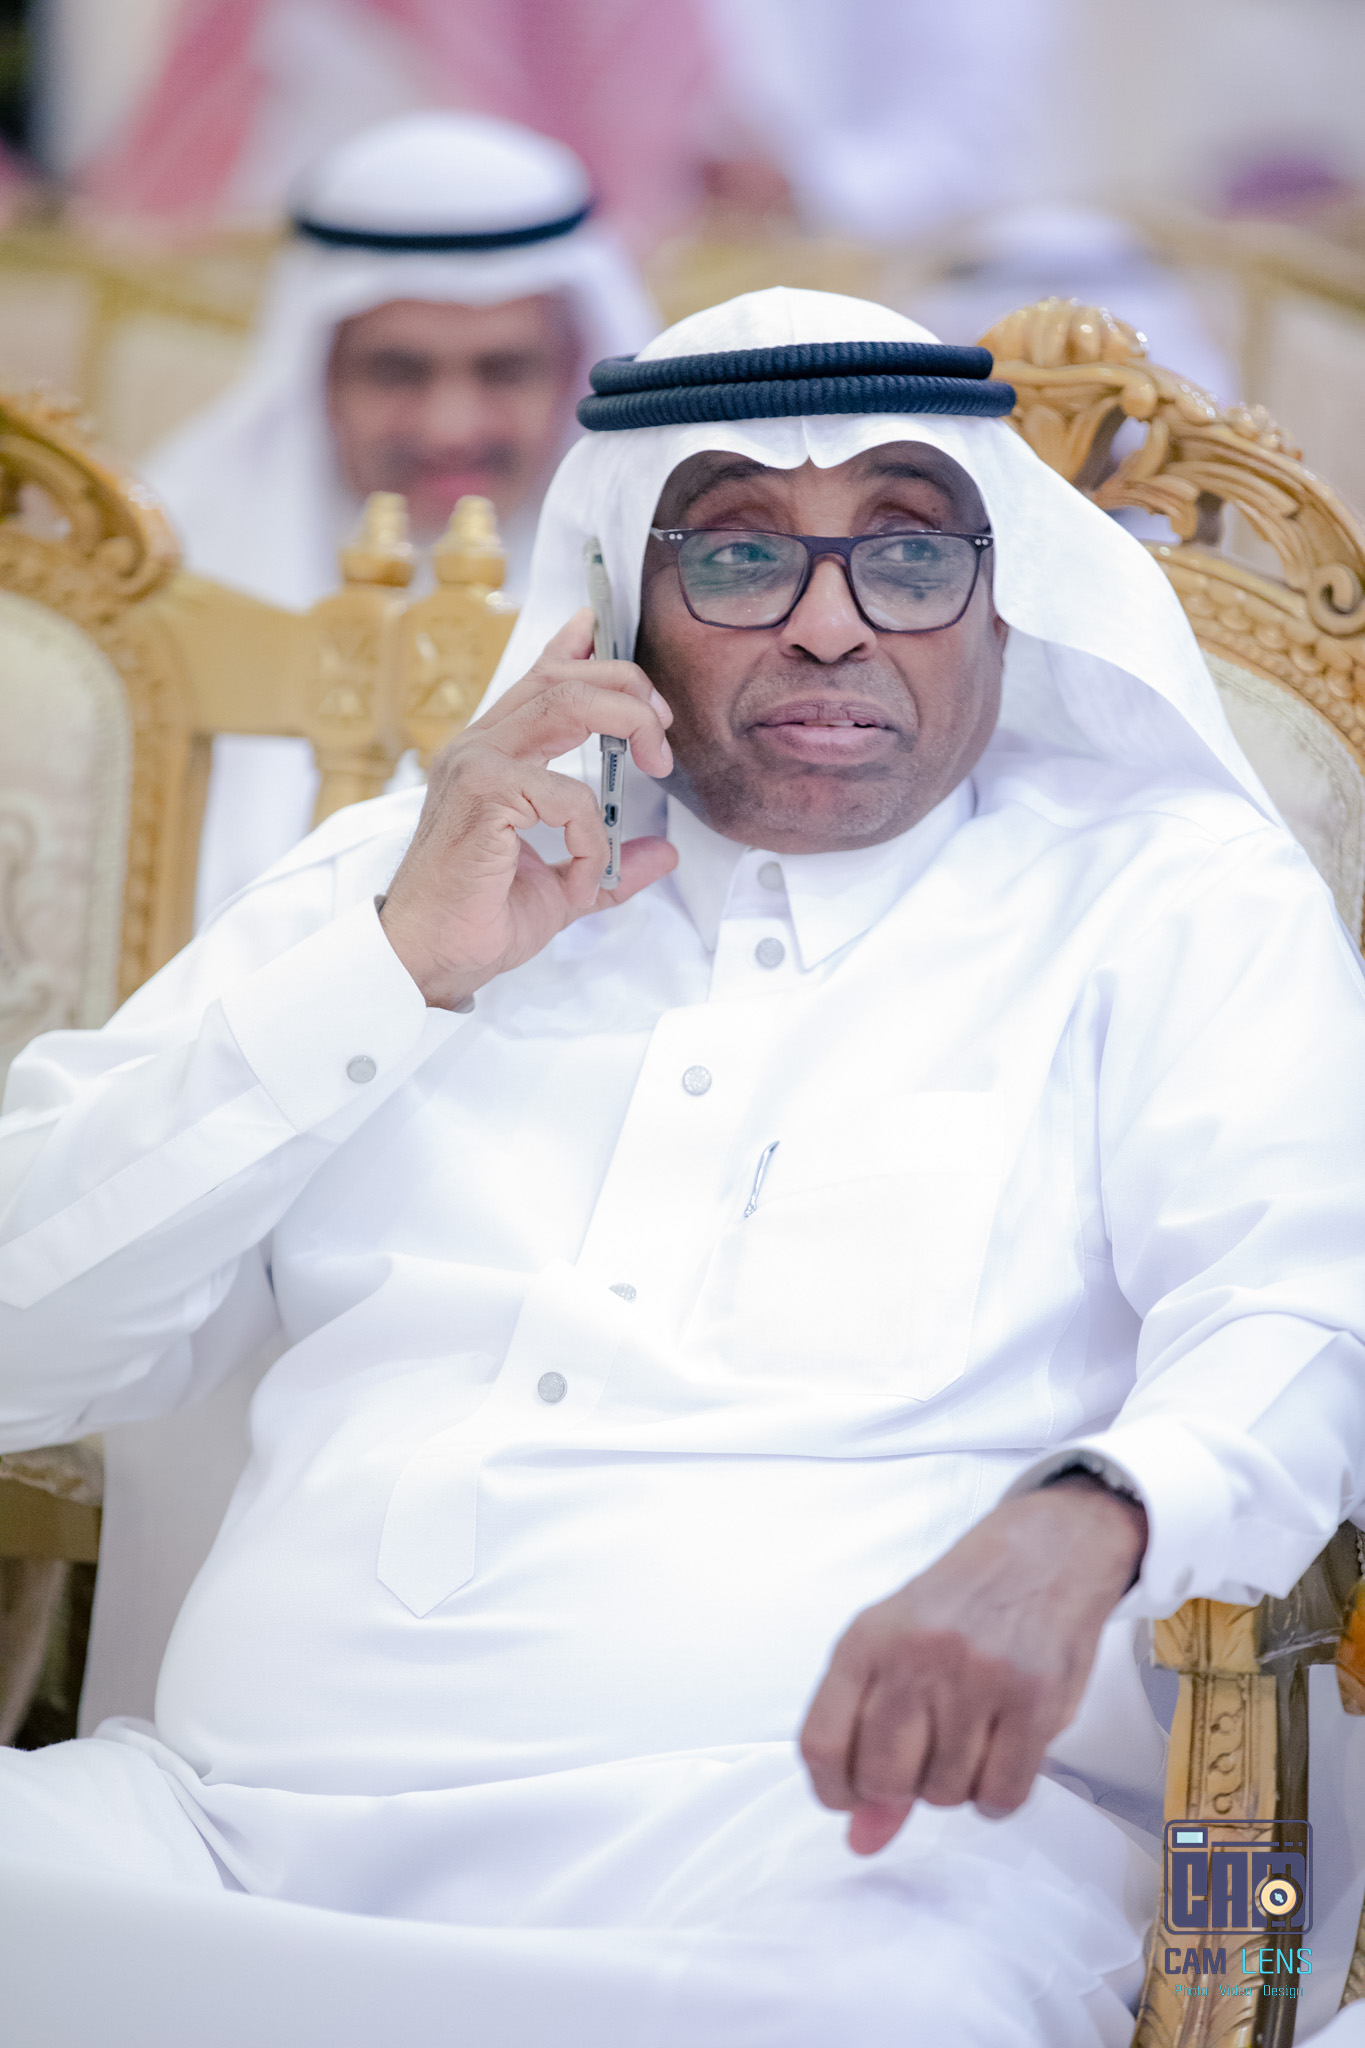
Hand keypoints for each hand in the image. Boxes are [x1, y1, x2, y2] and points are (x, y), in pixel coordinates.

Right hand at [380, 609, 677, 1008]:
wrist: (431, 960)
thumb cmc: (479, 921)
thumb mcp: (563, 886)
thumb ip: (608, 859)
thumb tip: (660, 852)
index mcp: (490, 757)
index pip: (536, 681)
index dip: (573, 646)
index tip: (601, 625)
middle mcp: (477, 748)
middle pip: (562, 678)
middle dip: (627, 687)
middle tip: (662, 731)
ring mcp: (474, 766)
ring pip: (567, 704)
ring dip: (627, 722)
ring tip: (656, 764)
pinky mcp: (482, 795)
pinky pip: (568, 796)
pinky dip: (593, 840)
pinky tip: (584, 880)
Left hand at [799, 1475, 1146, 1854]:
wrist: (1043, 1552)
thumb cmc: (958, 1606)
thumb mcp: (894, 1649)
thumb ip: (868, 1741)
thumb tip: (860, 1842)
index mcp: (866, 1640)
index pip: (821, 1744)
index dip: (833, 1791)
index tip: (851, 1796)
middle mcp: (916, 1656)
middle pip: (884, 1778)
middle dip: (900, 1790)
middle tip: (921, 1761)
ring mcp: (978, 1677)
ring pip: (945, 1794)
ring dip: (954, 1786)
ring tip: (967, 1738)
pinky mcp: (1035, 1699)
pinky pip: (1002, 1795)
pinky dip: (997, 1796)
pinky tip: (1000, 1758)